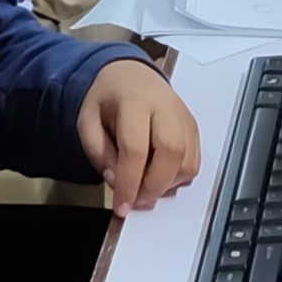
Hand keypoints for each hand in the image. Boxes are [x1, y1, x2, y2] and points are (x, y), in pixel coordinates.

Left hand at [78, 57, 201, 212]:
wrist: (129, 75)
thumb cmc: (107, 99)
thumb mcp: (87, 122)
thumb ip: (98, 154)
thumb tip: (117, 182)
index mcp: (134, 100)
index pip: (136, 148)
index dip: (129, 183)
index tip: (122, 206)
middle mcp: (165, 106)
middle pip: (171, 153)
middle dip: (153, 187)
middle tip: (135, 200)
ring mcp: (183, 117)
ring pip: (187, 162)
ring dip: (167, 185)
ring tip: (144, 186)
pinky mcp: (193, 128)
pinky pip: (194, 162)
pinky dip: (178, 178)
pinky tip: (158, 176)